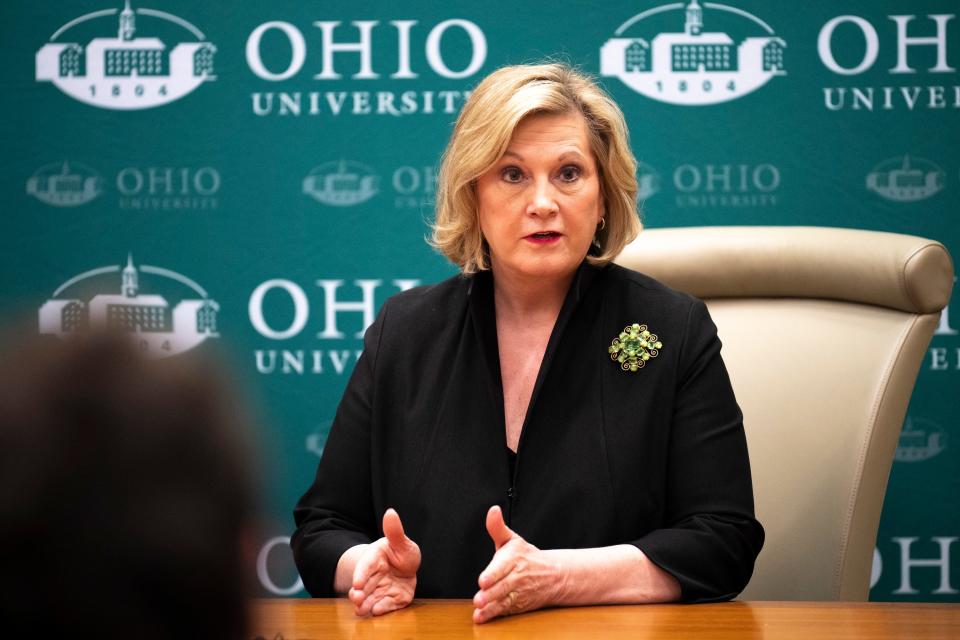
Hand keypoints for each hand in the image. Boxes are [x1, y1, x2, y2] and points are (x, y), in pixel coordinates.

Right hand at [348, 508, 420, 616]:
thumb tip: (390, 512)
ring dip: (365, 604)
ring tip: (361, 610)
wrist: (406, 569)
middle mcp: (375, 576)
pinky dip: (381, 608)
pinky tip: (377, 611)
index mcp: (375, 558)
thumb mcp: (400, 541)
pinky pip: (386, 605)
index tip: (357, 583)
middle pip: (364, 585)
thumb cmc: (401, 552)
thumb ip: (394, 531)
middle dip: (359, 593)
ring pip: (371, 597)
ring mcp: (382, 589)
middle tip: (356, 599)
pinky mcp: (391, 600)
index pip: (366, 565)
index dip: (361, 574)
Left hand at [472, 505, 561, 623]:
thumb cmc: (527, 557)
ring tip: (480, 609)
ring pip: (505, 600)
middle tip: (479, 598)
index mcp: (514, 559)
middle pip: (503, 586)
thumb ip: (497, 527)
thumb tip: (492, 511)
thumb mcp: (513, 539)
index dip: (493, 574)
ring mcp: (519, 592)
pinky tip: (482, 617)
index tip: (483, 580)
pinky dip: (494, 614)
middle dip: (490, 593)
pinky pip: (506, 610)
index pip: (503, 567)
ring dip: (492, 606)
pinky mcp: (518, 604)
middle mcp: (517, 576)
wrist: (553, 575)